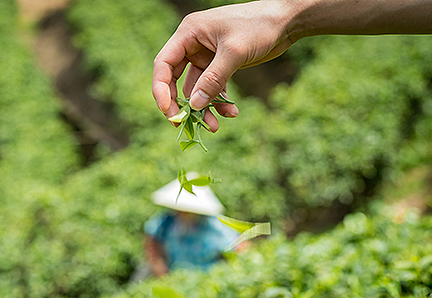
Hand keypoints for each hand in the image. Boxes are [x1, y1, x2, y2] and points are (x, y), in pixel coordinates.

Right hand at [152, 1, 296, 130]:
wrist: (286, 21)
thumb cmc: (259, 26)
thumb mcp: (234, 53)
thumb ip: (213, 79)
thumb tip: (195, 106)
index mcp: (188, 33)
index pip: (164, 64)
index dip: (161, 89)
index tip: (168, 111)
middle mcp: (192, 44)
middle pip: (175, 80)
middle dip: (181, 104)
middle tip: (184, 125)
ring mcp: (205, 56)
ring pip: (195, 89)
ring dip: (204, 108)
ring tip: (215, 126)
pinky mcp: (219, 66)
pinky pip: (212, 89)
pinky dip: (219, 102)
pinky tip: (232, 113)